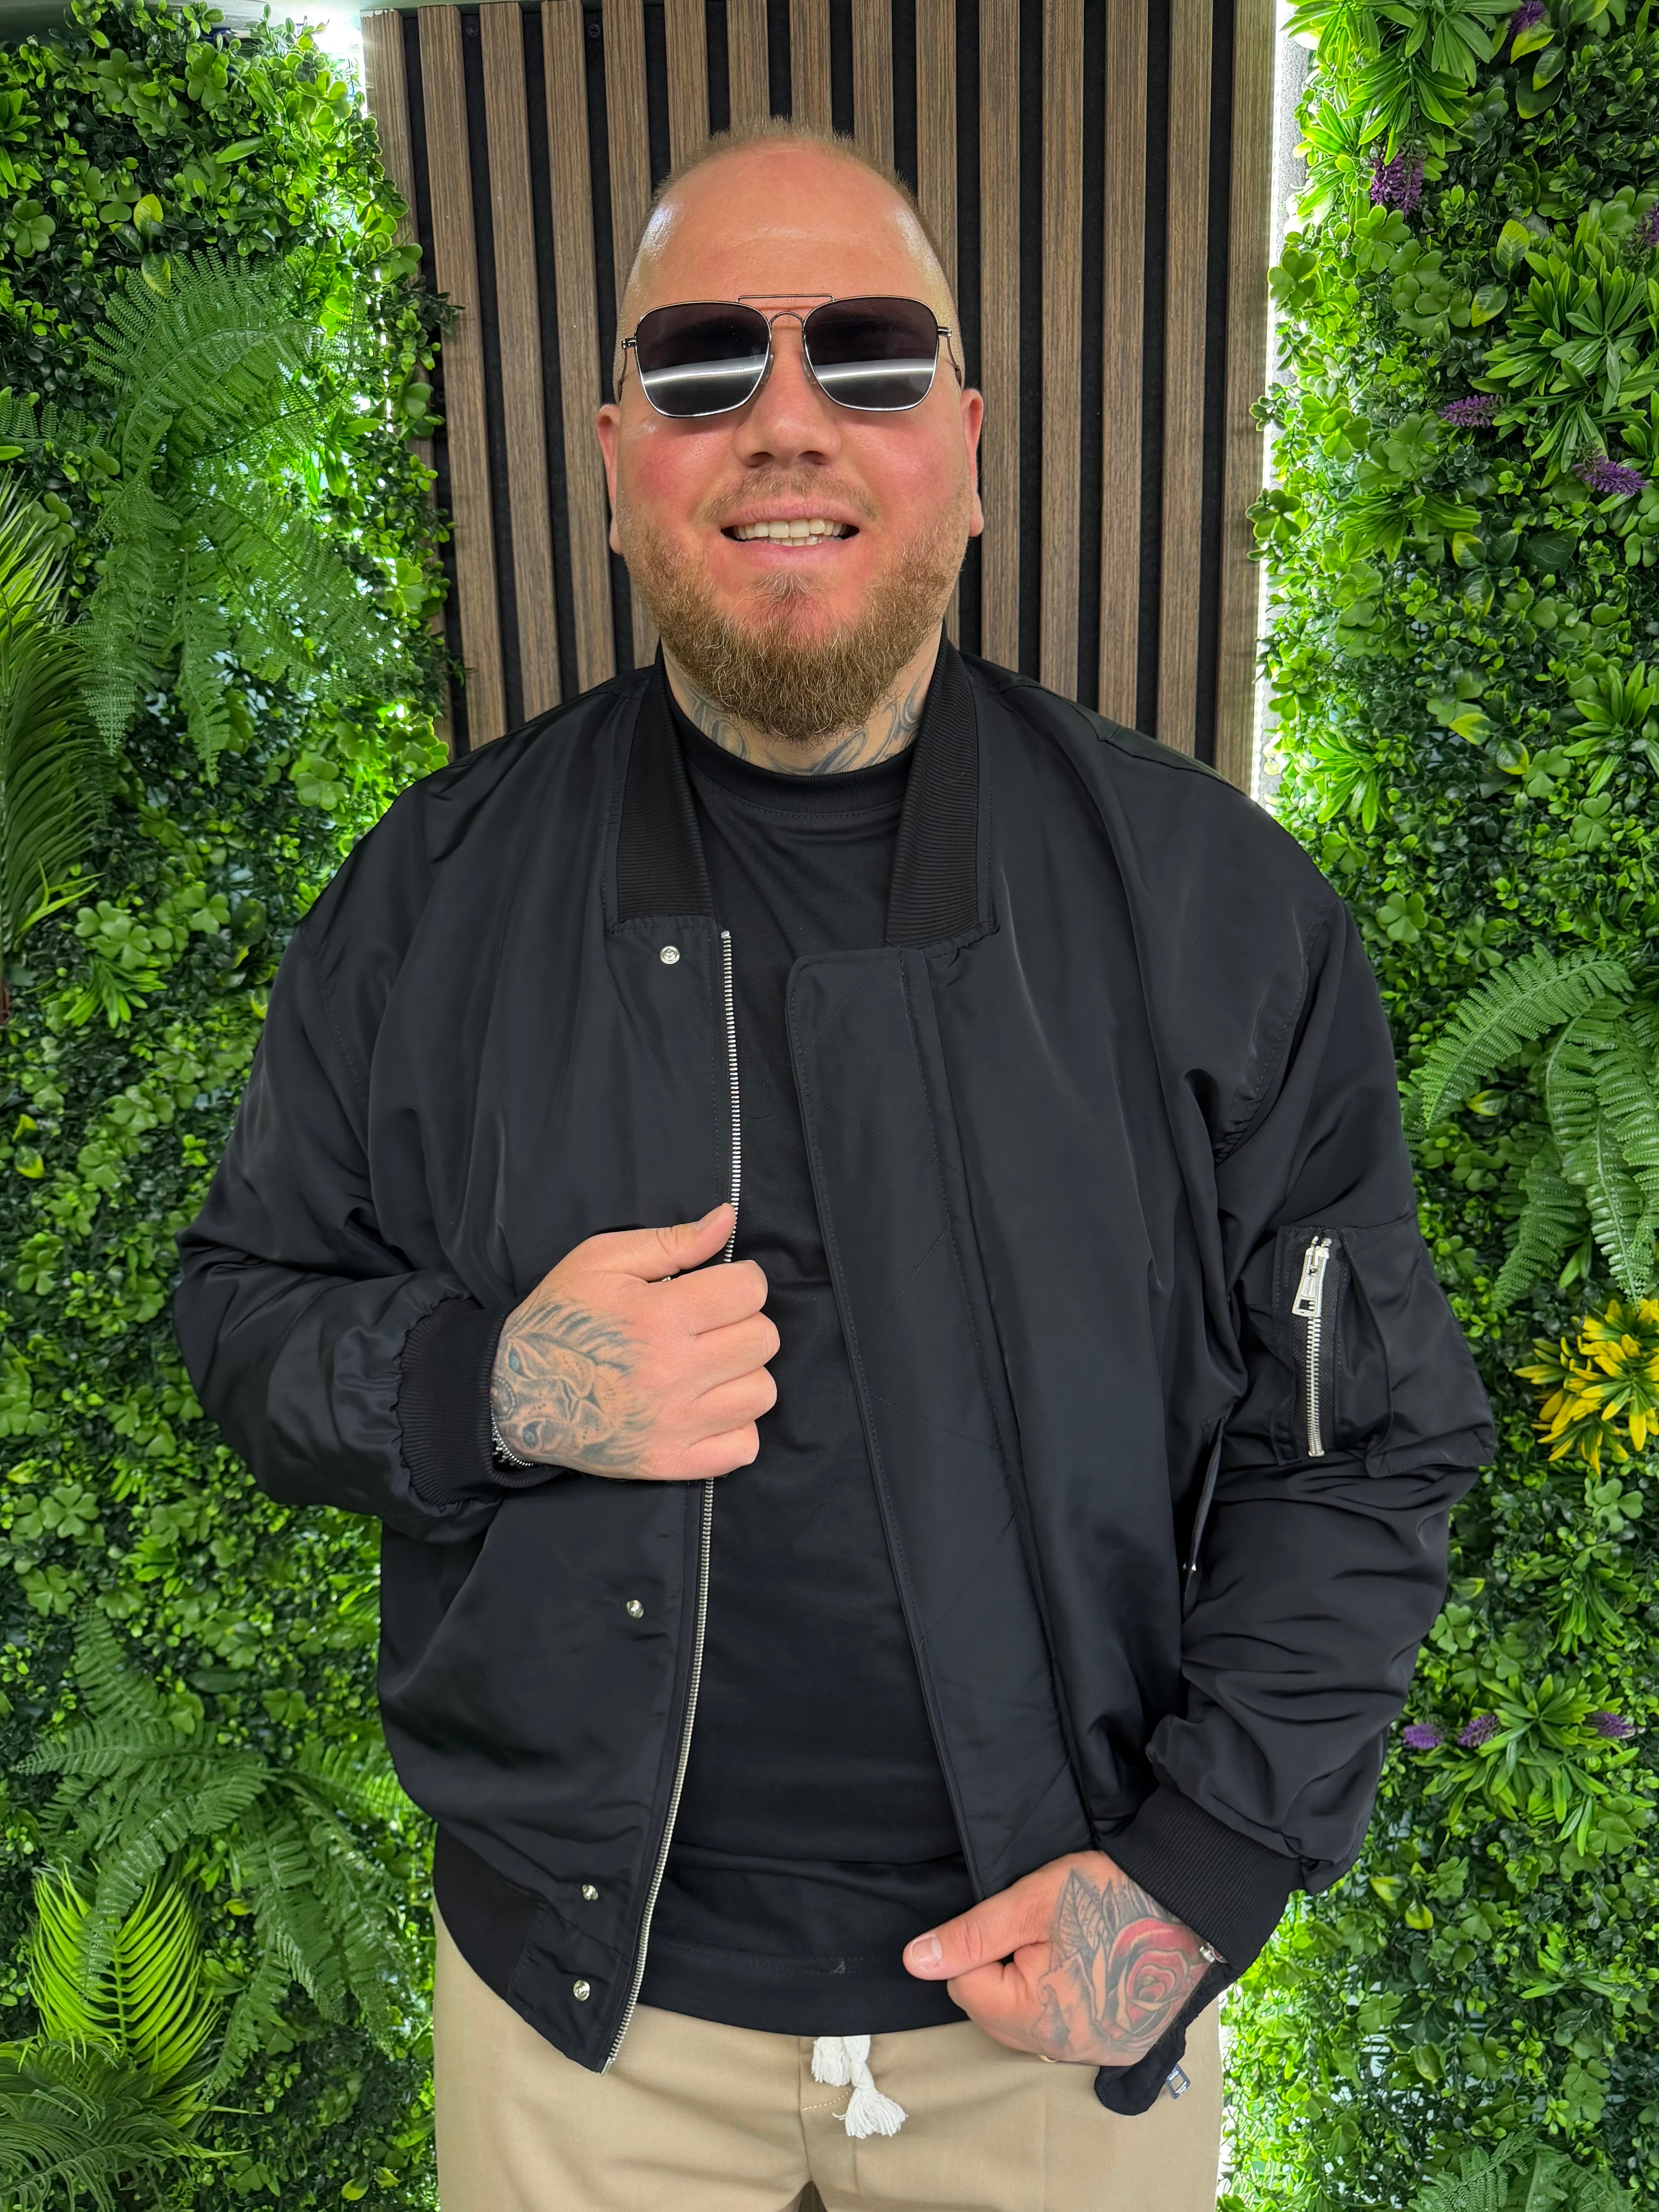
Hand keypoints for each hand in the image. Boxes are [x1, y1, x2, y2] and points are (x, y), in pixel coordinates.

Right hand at [490, 1202, 776, 1479]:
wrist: (514, 1393)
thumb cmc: (559, 1319)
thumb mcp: (602, 1261)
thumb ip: (671, 1241)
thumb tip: (727, 1219)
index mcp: (657, 1317)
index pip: (749, 1290)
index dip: (741, 1281)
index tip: (720, 1288)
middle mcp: (672, 1373)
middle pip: (762, 1340)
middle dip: (744, 1323)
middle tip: (711, 1326)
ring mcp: (675, 1425)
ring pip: (761, 1393)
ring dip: (742, 1375)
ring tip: (709, 1366)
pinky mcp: (671, 1463)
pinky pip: (744, 1447)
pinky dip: (736, 1427)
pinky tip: (708, 1406)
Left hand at [902, 1850, 1213, 2066]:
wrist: (1190, 1902)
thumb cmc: (1109, 1894)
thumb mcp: (1032, 1901)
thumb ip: (971, 1935)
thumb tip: (915, 1960)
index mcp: (1039, 2018)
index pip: (965, 1987)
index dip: (980, 1945)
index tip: (1016, 1920)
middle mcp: (1067, 2050)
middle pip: (994, 2013)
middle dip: (1000, 1970)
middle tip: (1039, 1930)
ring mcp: (1098, 2052)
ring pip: (1028, 2026)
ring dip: (1029, 1988)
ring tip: (1063, 1947)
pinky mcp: (1121, 2045)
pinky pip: (1066, 2032)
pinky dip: (1063, 2003)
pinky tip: (1084, 1970)